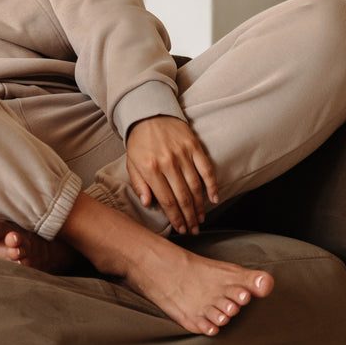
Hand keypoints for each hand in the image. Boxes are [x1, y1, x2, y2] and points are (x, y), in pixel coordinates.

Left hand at [125, 116, 219, 234]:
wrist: (148, 113)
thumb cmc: (139, 142)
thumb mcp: (131, 163)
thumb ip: (139, 184)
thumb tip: (148, 204)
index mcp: (150, 168)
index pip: (166, 200)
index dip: (175, 217)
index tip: (180, 229)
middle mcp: (168, 163)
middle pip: (183, 197)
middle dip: (189, 217)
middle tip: (194, 230)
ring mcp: (183, 154)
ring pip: (195, 186)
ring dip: (200, 206)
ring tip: (201, 219)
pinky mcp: (194, 146)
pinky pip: (207, 169)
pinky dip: (212, 185)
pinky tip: (214, 198)